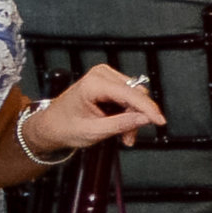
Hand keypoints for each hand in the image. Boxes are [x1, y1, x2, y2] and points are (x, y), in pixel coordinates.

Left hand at [24, 60, 165, 155]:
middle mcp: (101, 75)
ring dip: (133, 118)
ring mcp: (105, 77)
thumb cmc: (64, 127)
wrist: (50, 127)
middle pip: (135, 95)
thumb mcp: (94, 131)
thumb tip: (146, 119)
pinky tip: (122, 126)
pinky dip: (128, 113)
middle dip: (137, 117)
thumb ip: (122, 124)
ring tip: (124, 135)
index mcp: (93, 84)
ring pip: (135, 97)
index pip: (130, 94)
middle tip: (129, 137)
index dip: (148, 109)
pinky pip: (129, 97)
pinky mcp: (108, 82)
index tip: (160, 121)